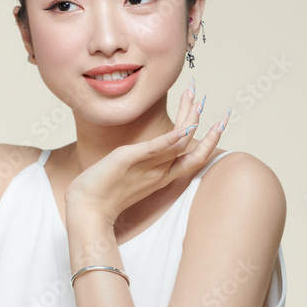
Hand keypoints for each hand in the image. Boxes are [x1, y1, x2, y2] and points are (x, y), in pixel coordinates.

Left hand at [64, 89, 231, 223]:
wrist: (86, 210)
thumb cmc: (103, 192)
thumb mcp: (130, 173)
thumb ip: (143, 161)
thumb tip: (150, 149)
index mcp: (161, 175)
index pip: (195, 157)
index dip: (211, 140)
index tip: (220, 121)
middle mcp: (159, 172)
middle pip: (192, 146)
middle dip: (201, 120)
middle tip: (205, 96)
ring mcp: (147, 167)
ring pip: (179, 141)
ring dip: (189, 116)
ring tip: (193, 95)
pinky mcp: (129, 160)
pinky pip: (155, 149)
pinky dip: (171, 138)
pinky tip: (184, 127)